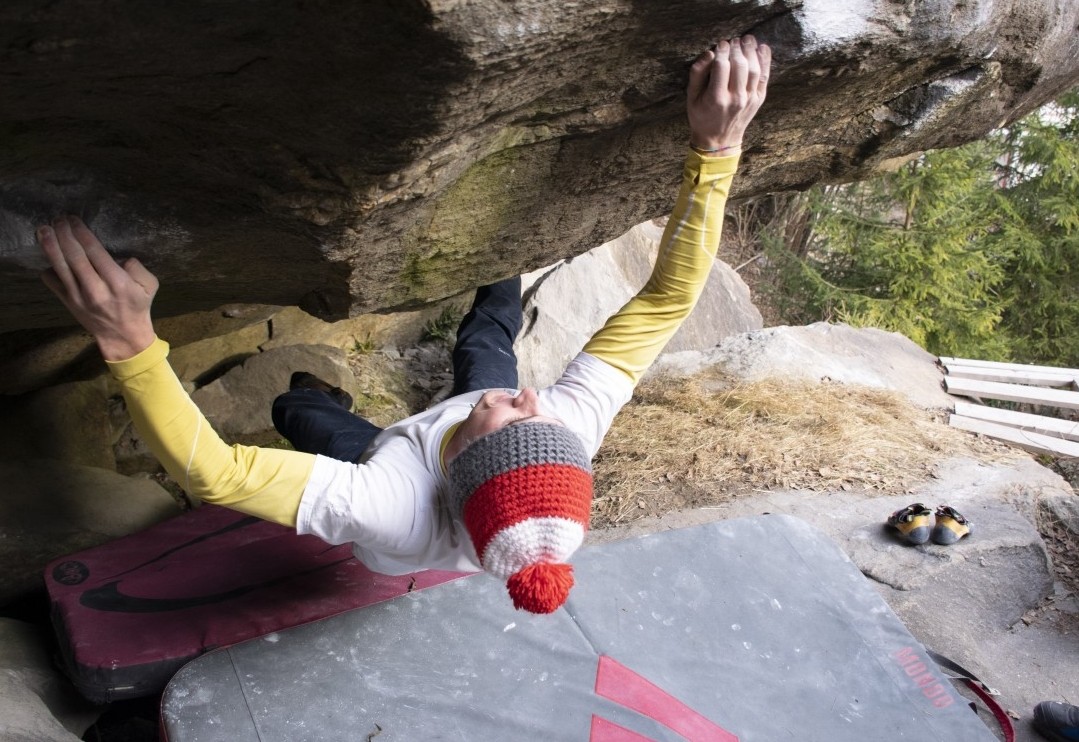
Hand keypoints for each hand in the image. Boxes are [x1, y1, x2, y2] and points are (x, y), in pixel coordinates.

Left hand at [37, 216, 158, 360]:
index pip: (94, 251)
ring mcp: (78, 296)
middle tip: (59, 219)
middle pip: (74, 255)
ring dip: (50, 245)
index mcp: (117, 282)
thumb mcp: (150, 285)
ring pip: (59, 266)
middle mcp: (95, 289)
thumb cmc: (138, 307)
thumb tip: (119, 256)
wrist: (123, 336)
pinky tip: (52, 257)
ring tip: (44, 230)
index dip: (81, 232)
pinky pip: (51, 280)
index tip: (74, 219)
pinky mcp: (67, 302)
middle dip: (64, 234)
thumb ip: (138, 267)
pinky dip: (49, 266)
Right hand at [687, 35, 770, 151]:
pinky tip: (762, 48)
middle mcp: (736, 98)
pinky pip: (765, 77)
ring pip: (754, 69)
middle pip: (740, 65)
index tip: (721, 44)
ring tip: (747, 39)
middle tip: (734, 40)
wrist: (719, 141)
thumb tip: (709, 53)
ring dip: (751, 51)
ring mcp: (749, 99)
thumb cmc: (701, 116)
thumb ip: (697, 73)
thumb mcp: (691, 97)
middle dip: (737, 48)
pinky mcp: (758, 99)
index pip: (722, 66)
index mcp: (716, 98)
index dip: (722, 50)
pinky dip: (765, 60)